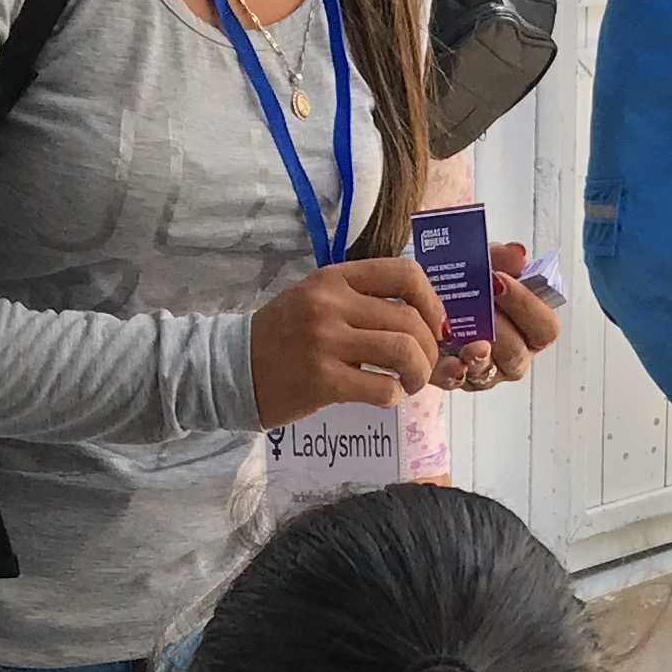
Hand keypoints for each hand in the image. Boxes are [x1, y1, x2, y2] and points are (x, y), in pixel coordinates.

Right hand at [250, 259, 446, 426]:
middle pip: (411, 320)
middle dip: (430, 349)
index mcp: (335, 278)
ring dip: (420, 374)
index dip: (433, 302)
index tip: (435, 326)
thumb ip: (365, 304)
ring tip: (410, 383)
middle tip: (422, 368)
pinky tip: (383, 396)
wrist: (236, 368)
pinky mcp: (322, 380)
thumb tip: (429, 325)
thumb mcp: (319, 301)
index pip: (404, 274)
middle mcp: (331, 303)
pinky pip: (382, 388)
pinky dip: (393, 396)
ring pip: (403, 351)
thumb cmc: (285, 336)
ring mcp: (325, 341)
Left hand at [436, 242, 560, 390]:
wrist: (428, 290)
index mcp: (531, 326)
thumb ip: (501, 257)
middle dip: (498, 327)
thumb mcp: (485, 261)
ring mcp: (486, 370)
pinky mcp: (455, 378)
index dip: (528, 306)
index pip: (546, 327)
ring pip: (489, 369)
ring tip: (461, 332)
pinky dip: (452, 372)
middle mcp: (514, 353)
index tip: (500, 281)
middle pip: (518, 352)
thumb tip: (517, 254)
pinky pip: (455, 382)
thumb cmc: (469, 280)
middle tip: (475, 306)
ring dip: (477, 351)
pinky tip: (451, 361)